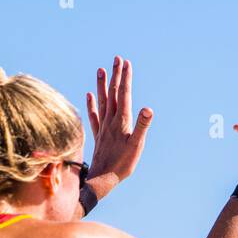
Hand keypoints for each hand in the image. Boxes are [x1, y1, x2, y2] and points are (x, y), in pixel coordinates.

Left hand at [86, 56, 152, 188]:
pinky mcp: (98, 135)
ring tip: (101, 69)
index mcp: (121, 121)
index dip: (126, 78)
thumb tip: (148, 109)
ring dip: (102, 85)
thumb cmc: (122, 164)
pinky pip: (94, 116)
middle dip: (116, 75)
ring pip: (102, 101)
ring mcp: (103, 127)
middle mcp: (110, 121)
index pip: (124, 95)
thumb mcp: (137, 146)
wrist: (102, 179)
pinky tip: (89, 95)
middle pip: (113, 94)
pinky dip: (91, 104)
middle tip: (117, 59)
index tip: (127, 63)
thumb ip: (142, 126)